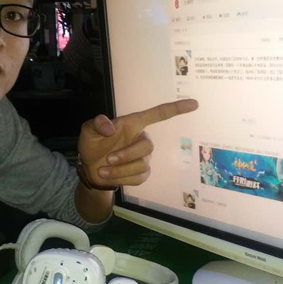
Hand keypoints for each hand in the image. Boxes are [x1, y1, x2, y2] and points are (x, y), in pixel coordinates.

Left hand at [78, 99, 197, 187]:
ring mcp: (144, 158)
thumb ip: (97, 124)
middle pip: (147, 147)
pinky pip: (139, 178)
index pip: (158, 114)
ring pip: (141, 165)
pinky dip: (121, 179)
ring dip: (119, 170)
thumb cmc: (93, 144)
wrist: (90, 168)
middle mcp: (141, 140)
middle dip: (126, 155)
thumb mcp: (88, 130)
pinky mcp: (142, 173)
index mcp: (133, 124)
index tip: (194, 104)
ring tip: (102, 170)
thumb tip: (110, 127)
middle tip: (107, 159)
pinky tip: (110, 175)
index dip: (176, 109)